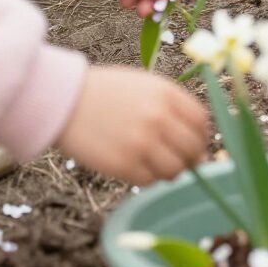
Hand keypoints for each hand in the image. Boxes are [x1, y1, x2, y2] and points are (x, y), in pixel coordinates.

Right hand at [57, 66, 209, 184]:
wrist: (65, 101)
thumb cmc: (107, 92)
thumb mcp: (146, 85)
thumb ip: (173, 107)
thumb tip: (196, 139)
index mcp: (168, 94)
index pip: (201, 121)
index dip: (201, 135)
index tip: (195, 142)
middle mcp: (159, 118)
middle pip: (193, 148)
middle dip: (191, 157)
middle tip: (182, 161)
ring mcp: (142, 142)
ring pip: (174, 169)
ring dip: (170, 171)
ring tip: (157, 165)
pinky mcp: (123, 165)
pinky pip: (149, 180)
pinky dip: (148, 178)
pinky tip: (137, 167)